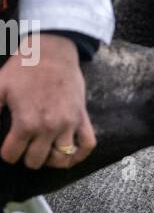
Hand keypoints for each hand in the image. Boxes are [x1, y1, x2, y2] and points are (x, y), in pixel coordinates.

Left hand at [0, 35, 95, 170]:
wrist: (52, 51)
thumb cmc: (23, 68)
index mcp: (26, 122)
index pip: (12, 155)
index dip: (6, 153)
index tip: (7, 147)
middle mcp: (49, 127)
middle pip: (35, 161)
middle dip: (26, 157)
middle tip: (24, 147)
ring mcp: (69, 124)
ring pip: (61, 158)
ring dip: (50, 159)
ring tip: (43, 152)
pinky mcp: (82, 118)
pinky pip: (87, 145)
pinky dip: (79, 155)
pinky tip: (68, 155)